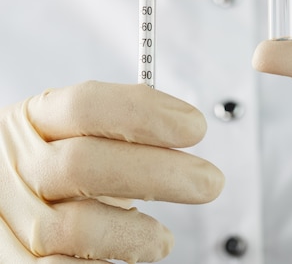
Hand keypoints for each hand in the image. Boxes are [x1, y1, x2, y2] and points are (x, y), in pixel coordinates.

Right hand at [0, 81, 223, 261]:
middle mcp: (17, 163)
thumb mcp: (68, 134)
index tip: (195, 127)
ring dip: (135, 233)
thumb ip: (114, 129)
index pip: (87, 104)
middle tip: (209, 181)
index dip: (145, 113)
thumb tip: (178, 124)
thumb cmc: (50, 167)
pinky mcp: (10, 261)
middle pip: (87, 163)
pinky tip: (124, 257)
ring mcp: (9, 214)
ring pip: (77, 225)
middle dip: (159, 172)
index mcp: (35, 119)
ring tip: (163, 240)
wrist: (0, 206)